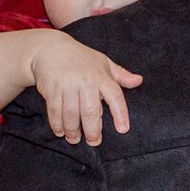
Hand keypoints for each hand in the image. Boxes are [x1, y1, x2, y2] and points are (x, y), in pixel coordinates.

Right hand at [29, 36, 145, 145]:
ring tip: (75, 139)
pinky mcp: (51, 90)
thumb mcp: (103, 62)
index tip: (123, 129)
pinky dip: (57, 125)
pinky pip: (55, 112)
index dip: (120, 114)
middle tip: (93, 141)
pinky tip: (61, 131)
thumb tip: (139, 81)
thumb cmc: (81, 58)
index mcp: (101, 76)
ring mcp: (67, 85)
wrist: (50, 49)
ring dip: (73, 131)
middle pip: (91, 112)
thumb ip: (121, 75)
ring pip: (71, 115)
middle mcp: (85, 81)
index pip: (115, 96)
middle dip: (92, 131)